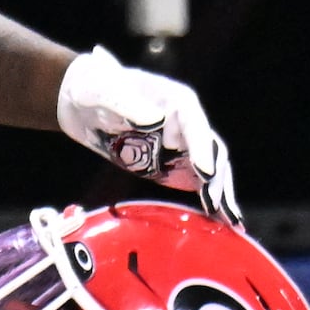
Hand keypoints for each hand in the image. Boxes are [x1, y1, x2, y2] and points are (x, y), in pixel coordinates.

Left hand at [53, 45, 241, 222]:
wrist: (81, 103)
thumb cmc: (95, 87)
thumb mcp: (105, 91)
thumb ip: (128, 104)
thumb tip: (155, 120)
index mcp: (176, 101)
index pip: (196, 126)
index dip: (203, 149)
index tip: (205, 172)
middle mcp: (185, 124)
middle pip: (211, 152)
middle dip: (217, 179)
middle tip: (217, 205)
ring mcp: (180, 147)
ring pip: (208, 171)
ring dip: (218, 195)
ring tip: (228, 222)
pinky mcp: (170, 166)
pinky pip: (193, 185)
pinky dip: (205, 201)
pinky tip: (215, 221)